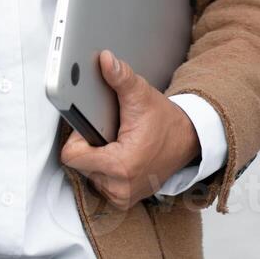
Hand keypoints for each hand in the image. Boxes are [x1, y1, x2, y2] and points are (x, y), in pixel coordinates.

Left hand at [59, 50, 199, 209]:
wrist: (188, 141)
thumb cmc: (165, 122)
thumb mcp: (141, 95)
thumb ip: (121, 77)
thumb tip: (106, 60)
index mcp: (121, 166)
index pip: (71, 155)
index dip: (78, 136)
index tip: (94, 126)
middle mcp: (119, 188)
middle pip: (78, 163)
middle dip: (89, 145)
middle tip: (110, 133)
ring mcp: (121, 196)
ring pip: (86, 172)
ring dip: (96, 156)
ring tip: (117, 143)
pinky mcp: (121, 199)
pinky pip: (97, 180)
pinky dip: (104, 167)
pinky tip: (119, 153)